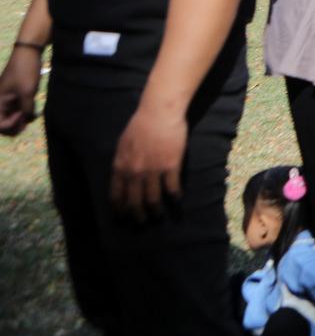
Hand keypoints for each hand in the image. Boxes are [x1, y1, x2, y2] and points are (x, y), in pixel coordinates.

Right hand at [0, 47, 41, 135]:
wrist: (28, 52)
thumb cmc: (25, 71)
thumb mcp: (27, 93)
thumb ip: (27, 110)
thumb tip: (27, 121)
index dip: (11, 125)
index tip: (22, 116)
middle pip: (3, 124)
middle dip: (15, 126)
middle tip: (27, 121)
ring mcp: (7, 98)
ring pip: (10, 117)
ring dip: (20, 120)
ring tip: (31, 115)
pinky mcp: (15, 95)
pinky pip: (16, 110)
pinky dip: (23, 113)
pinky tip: (33, 112)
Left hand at [110, 103, 187, 221]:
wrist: (159, 112)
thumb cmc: (140, 124)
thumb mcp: (123, 144)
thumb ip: (122, 162)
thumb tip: (122, 176)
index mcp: (120, 167)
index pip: (116, 196)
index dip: (119, 210)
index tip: (122, 218)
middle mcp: (134, 173)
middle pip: (134, 202)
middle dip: (137, 216)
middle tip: (141, 222)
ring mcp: (153, 170)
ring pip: (152, 199)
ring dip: (155, 211)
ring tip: (158, 215)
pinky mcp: (170, 166)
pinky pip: (172, 188)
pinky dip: (174, 197)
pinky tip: (176, 200)